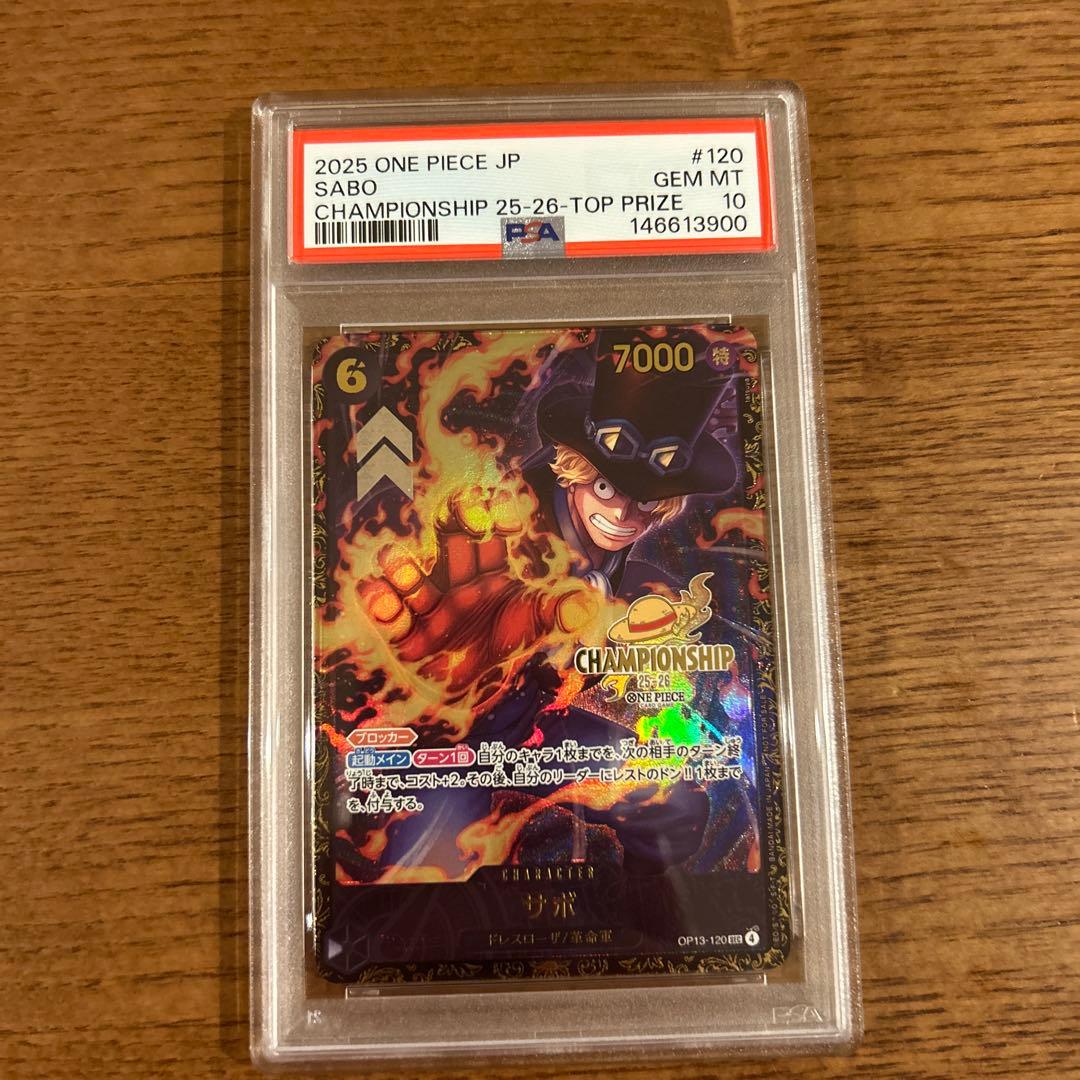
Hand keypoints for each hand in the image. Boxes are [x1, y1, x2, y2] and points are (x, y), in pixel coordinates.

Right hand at [360, 490, 596, 705]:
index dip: (493, 517)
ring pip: (410, 573)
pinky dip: (381, 603)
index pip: (488, 532)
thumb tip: (588, 603)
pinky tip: (384, 601)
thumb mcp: (534, 626)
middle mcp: (455, 578)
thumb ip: (559, 613)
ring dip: (403, 567)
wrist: (475, 685)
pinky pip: (388, 611)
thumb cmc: (502, 641)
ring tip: (401, 566)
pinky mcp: (405, 630)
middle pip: (447, 538)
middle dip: (450, 523)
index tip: (508, 522)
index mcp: (487, 569)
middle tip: (467, 522)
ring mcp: (428, 603)